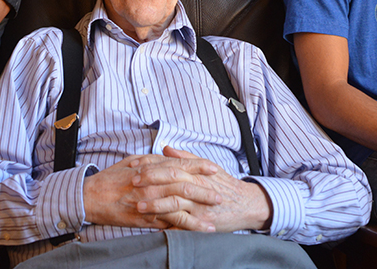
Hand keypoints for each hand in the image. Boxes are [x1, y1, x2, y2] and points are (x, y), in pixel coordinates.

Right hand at [83, 151, 220, 229]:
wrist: (91, 196)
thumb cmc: (112, 178)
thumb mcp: (133, 161)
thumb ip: (153, 160)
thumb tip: (169, 156)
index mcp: (151, 168)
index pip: (181, 165)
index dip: (199, 167)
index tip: (214, 170)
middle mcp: (152, 184)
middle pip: (184, 186)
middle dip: (204, 191)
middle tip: (220, 196)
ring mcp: (149, 203)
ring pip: (179, 208)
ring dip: (198, 214)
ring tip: (214, 220)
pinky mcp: (145, 219)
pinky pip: (167, 224)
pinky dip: (183, 228)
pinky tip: (195, 232)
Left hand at [130, 147, 271, 231]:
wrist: (245, 204)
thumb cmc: (222, 184)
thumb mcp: (206, 166)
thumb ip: (184, 157)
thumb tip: (165, 148)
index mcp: (194, 172)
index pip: (168, 165)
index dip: (150, 164)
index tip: (133, 165)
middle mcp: (196, 186)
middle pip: (170, 180)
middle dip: (149, 181)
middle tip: (132, 182)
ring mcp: (199, 205)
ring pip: (174, 202)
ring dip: (155, 204)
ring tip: (138, 206)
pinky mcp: (202, 223)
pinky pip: (183, 225)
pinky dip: (169, 226)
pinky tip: (155, 228)